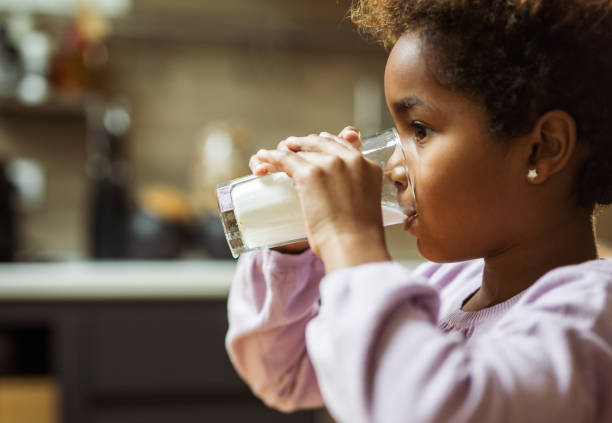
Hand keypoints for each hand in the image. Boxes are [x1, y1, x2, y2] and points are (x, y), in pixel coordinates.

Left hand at [248, 127, 360, 254]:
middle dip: (303, 145)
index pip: (342, 144)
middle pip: (320, 142)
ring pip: (300, 150)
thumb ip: (355, 194)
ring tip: (272, 156)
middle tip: (291, 149)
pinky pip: (284, 158)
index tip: (313, 148)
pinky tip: (263, 157)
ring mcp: (329, 164)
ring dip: (284, 151)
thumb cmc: (359, 237)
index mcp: (368, 166)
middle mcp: (350, 159)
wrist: (354, 245)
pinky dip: (271, 157)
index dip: (324, 144)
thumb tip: (340, 201)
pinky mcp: (309, 173)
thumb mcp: (365, 206)